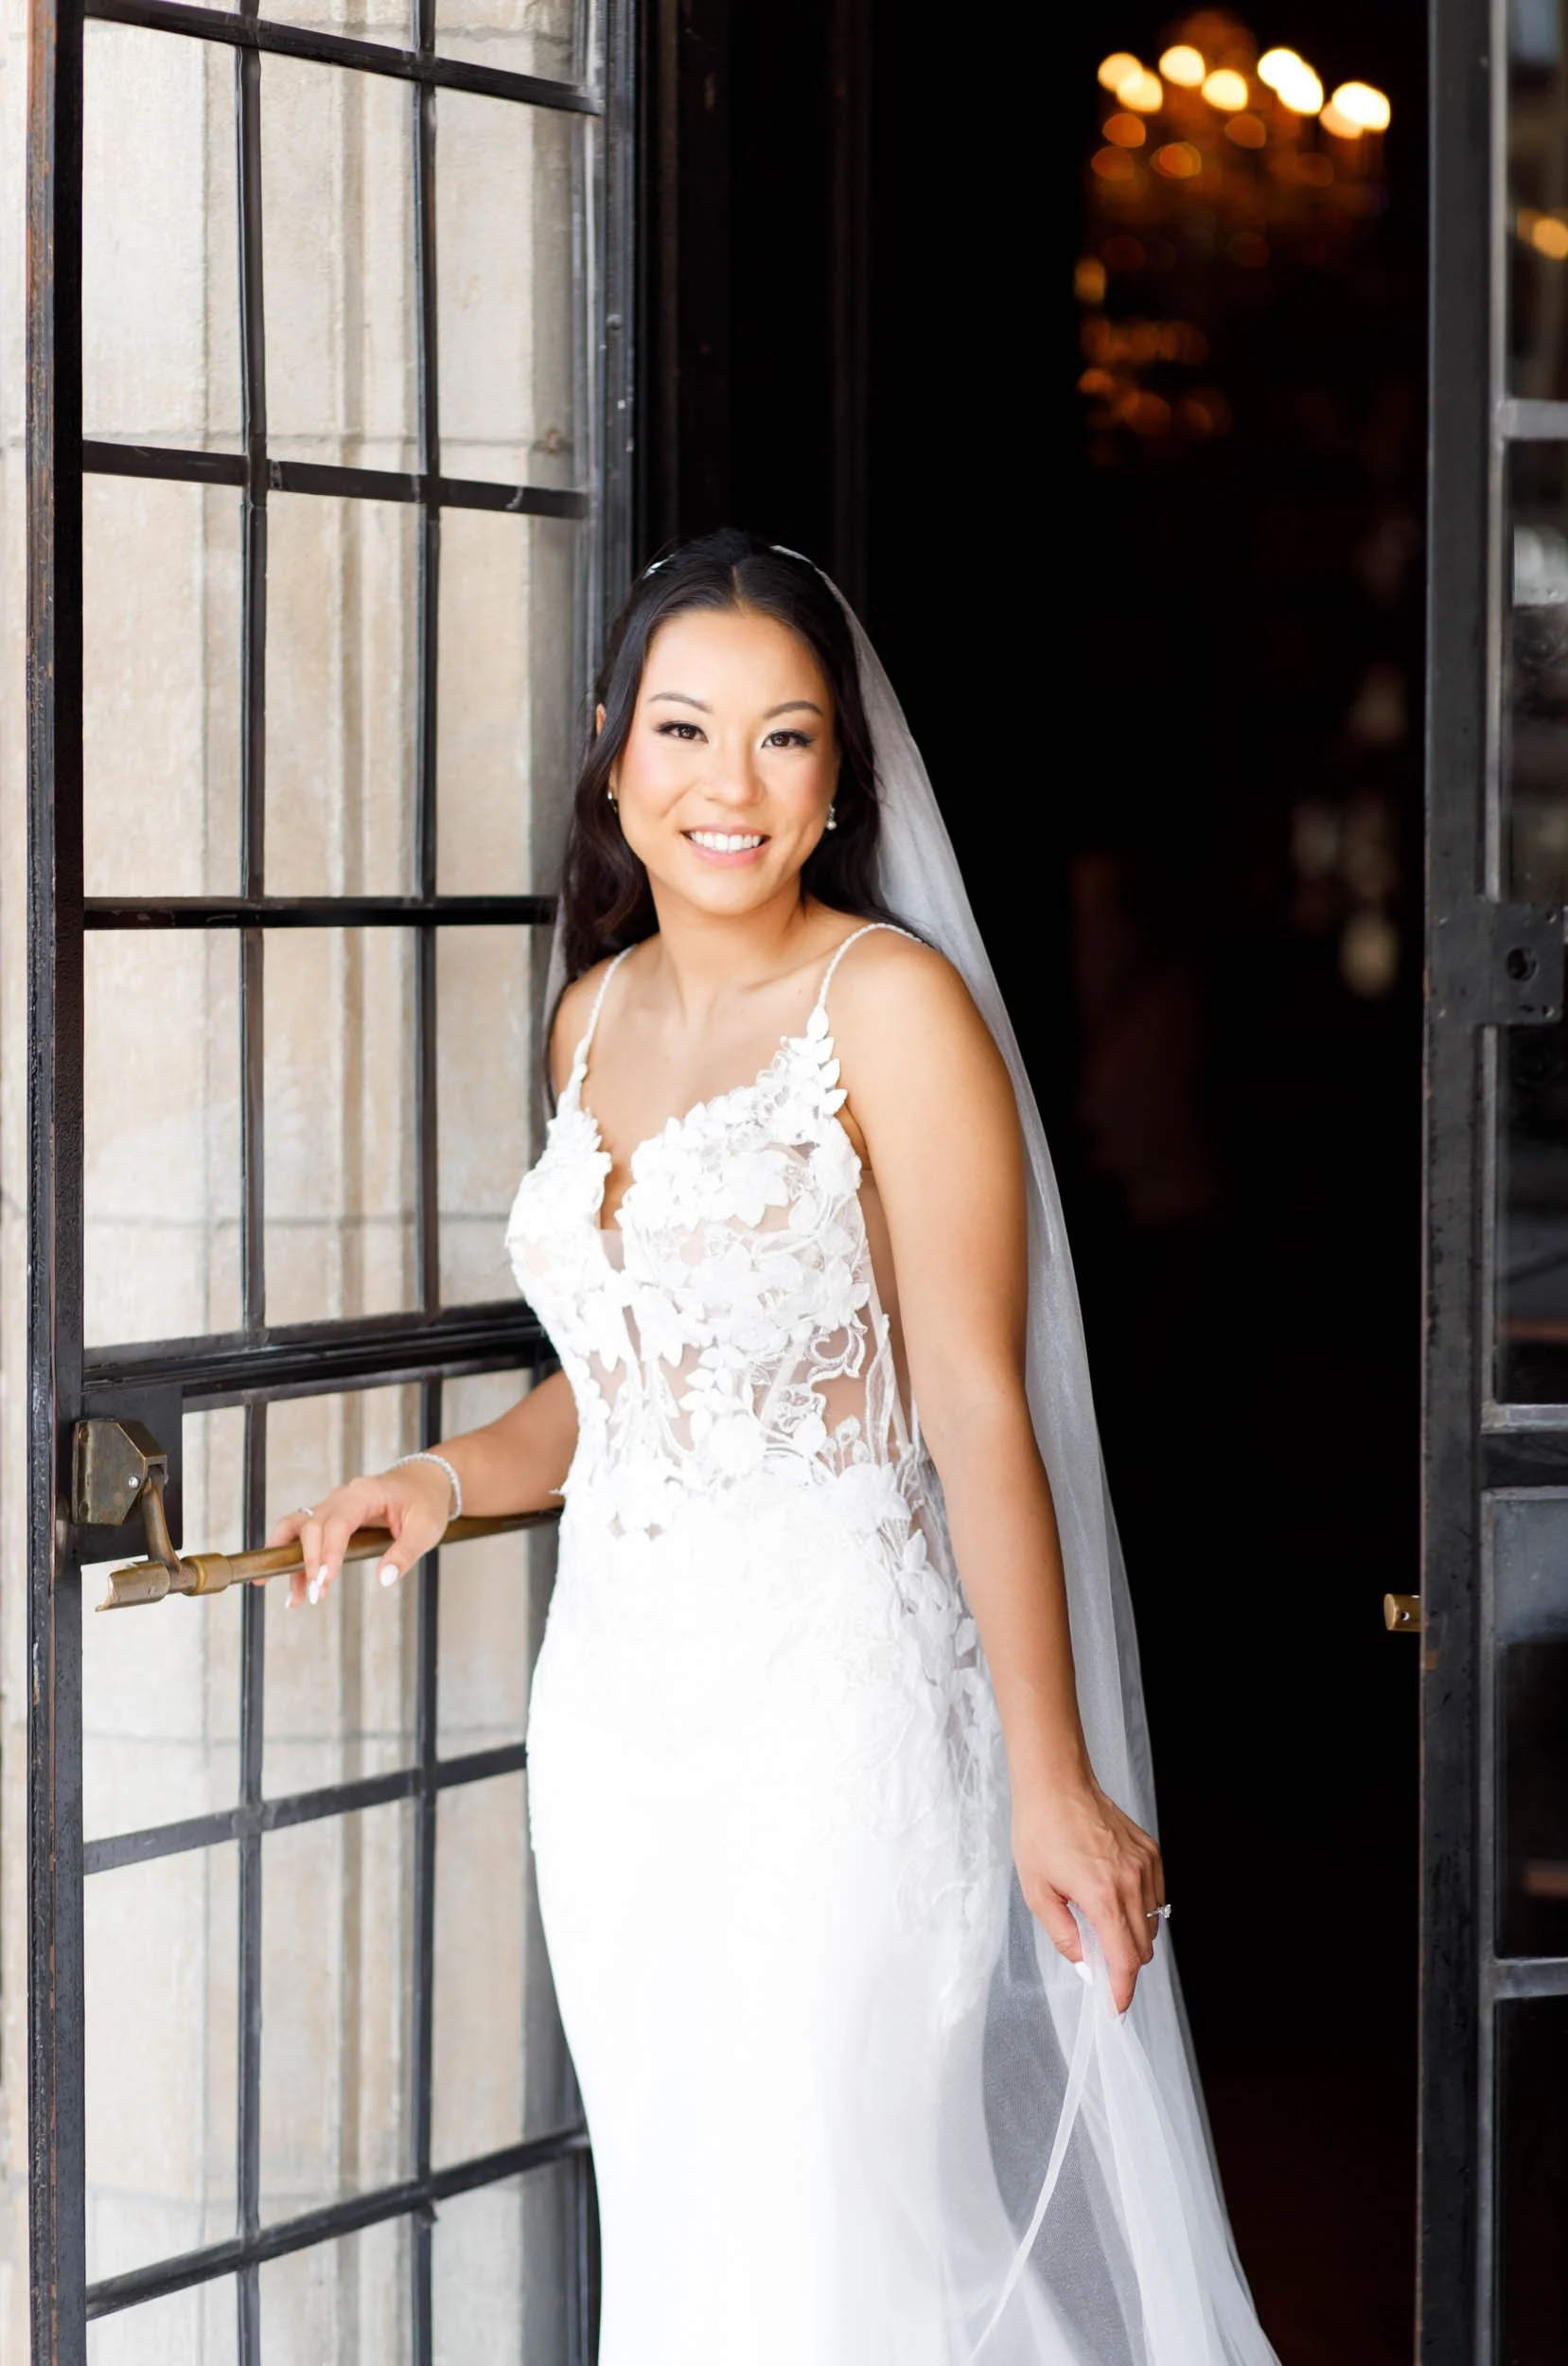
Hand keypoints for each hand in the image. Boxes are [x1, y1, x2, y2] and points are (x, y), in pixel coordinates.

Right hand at [266, 1461, 454, 1609]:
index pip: (338, 1522)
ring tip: (293, 1597)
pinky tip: (294, 1588)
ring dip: (290, 1560)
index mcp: (365, 1493)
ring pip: (299, 1529)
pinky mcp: (331, 1518)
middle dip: (310, 1562)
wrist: (424, 1482)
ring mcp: (333, 1505)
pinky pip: (304, 1535)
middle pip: (313, 1526)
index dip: (329, 1551)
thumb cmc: (426, 1502)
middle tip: (316, 1595)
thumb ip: (406, 1553)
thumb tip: (384, 1579)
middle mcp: (342, 1496)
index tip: (326, 1580)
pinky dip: (293, 1558)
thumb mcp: (426, 1528)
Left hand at [1012, 1774, 1165, 2014]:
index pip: (1125, 1960)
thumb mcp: (1037, 1893)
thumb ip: (1064, 1936)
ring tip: (1101, 1923)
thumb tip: (1087, 1967)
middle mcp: (1132, 1882)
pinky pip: (1155, 1895)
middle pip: (1143, 1947)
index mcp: (1103, 1896)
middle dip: (1124, 1964)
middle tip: (1100, 1963)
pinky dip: (1141, 1907)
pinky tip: (1115, 1898)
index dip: (1123, 1991)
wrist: (1056, 1784)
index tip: (1117, 2008)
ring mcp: (1146, 1865)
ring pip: (1153, 1922)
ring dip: (1133, 1935)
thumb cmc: (1039, 1833)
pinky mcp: (1151, 1852)